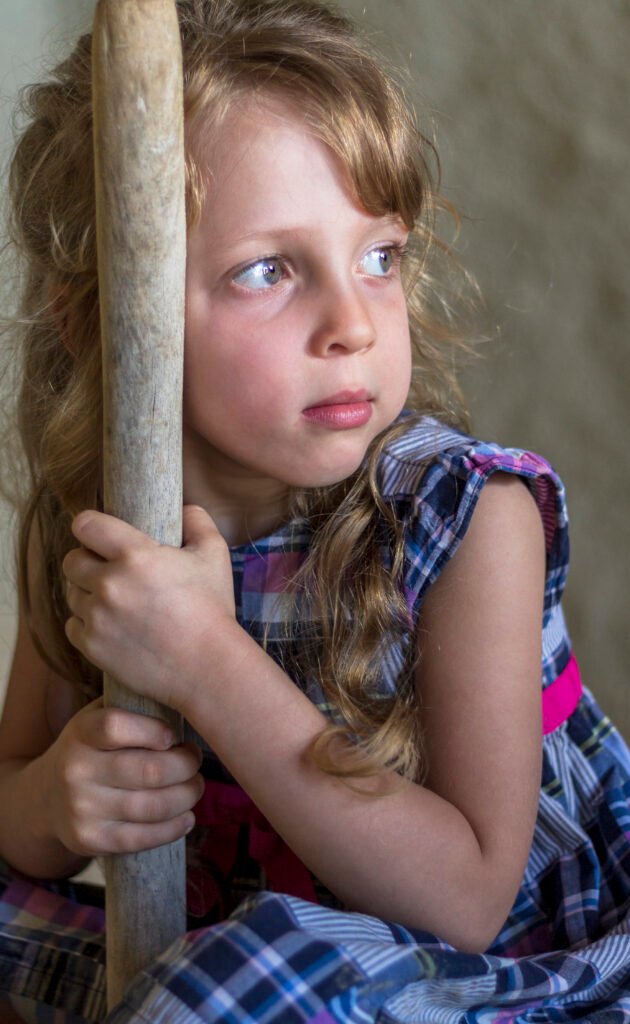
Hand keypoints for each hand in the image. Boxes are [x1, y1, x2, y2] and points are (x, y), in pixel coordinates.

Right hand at [40, 699, 204, 855]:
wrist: (45, 798)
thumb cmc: (93, 749)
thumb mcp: (98, 718)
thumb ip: (132, 706)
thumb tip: (185, 696)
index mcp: (81, 732)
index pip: (116, 726)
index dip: (154, 730)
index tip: (174, 736)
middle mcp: (76, 770)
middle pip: (149, 770)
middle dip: (187, 765)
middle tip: (195, 761)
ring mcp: (81, 808)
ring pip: (153, 806)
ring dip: (188, 796)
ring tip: (195, 785)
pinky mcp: (90, 840)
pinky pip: (143, 838)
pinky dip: (174, 827)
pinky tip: (187, 816)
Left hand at [63, 505, 239, 711]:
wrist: (208, 667)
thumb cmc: (213, 609)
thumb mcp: (215, 555)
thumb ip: (197, 521)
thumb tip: (183, 508)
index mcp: (135, 554)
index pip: (85, 525)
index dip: (90, 527)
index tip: (99, 535)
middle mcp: (110, 583)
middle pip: (71, 560)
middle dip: (88, 562)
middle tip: (110, 572)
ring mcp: (98, 617)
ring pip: (72, 594)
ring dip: (87, 594)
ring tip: (116, 602)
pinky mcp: (92, 646)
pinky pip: (72, 626)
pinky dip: (87, 625)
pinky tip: (111, 626)